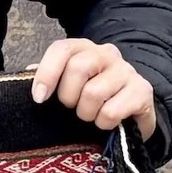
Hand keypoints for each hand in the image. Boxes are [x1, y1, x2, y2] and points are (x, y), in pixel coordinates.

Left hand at [31, 38, 157, 138]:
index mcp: (84, 49)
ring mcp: (127, 71)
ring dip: (86, 113)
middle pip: (79, 67)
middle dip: (68, 96)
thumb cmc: (91, 99)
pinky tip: (106, 122)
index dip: (47, 73)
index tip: (39, 98)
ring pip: (94, 92)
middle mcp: (107, 54)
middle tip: (72, 108)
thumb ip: (49, 77)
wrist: (130, 114)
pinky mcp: (143, 91)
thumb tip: (28, 71)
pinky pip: (111, 111)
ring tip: (90, 115)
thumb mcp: (66, 87)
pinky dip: (103, 123)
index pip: (62, 49)